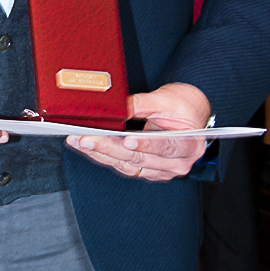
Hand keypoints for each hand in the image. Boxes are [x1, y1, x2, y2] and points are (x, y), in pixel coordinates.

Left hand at [66, 82, 210, 182]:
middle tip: (86, 138)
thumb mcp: (167, 99)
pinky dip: (105, 156)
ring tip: (79, 141)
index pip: (166, 146)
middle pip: (139, 159)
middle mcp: (176, 164)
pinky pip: (124, 166)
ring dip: (101, 153)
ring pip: (127, 165)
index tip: (127, 141)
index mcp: (189, 146)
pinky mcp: (147, 171)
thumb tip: (118, 108)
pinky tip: (88, 146)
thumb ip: (143, 104)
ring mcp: (161, 170)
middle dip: (109, 148)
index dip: (146, 145)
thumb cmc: (183, 106)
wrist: (190, 115)